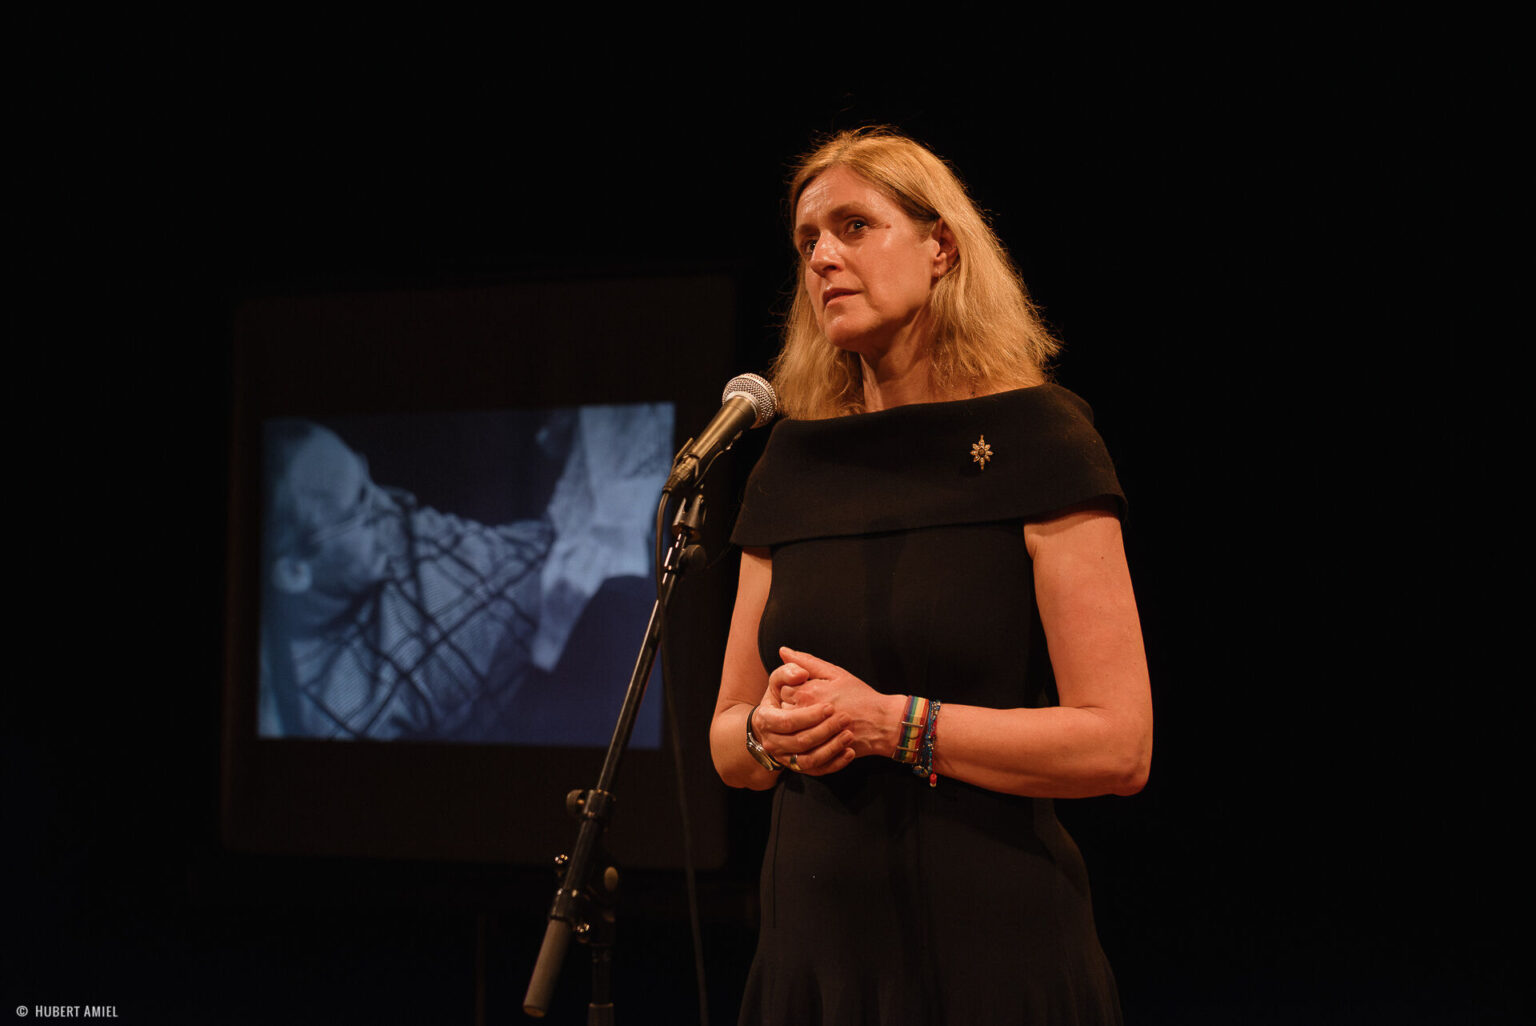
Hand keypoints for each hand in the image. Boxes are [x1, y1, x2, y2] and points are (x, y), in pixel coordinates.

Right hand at [751, 673, 854, 775]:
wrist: (775, 723)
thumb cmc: (780, 698)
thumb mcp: (779, 682)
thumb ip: (788, 671)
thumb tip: (800, 672)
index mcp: (766, 719)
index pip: (788, 721)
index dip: (809, 716)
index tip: (830, 707)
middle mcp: (772, 742)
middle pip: (800, 741)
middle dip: (825, 730)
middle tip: (845, 718)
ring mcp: (784, 758)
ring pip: (809, 760)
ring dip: (831, 749)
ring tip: (849, 734)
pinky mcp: (798, 768)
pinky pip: (817, 771)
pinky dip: (834, 764)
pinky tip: (849, 752)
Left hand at [773, 647, 901, 759]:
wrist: (882, 723)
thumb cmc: (860, 696)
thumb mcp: (835, 673)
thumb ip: (807, 662)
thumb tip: (783, 650)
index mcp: (808, 692)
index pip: (782, 689)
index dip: (792, 688)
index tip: (806, 690)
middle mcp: (806, 714)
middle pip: (782, 711)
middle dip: (792, 707)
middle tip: (812, 706)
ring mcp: (812, 734)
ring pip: (789, 731)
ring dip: (797, 726)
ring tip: (816, 721)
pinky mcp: (818, 751)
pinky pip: (799, 748)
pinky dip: (804, 743)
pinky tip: (818, 735)